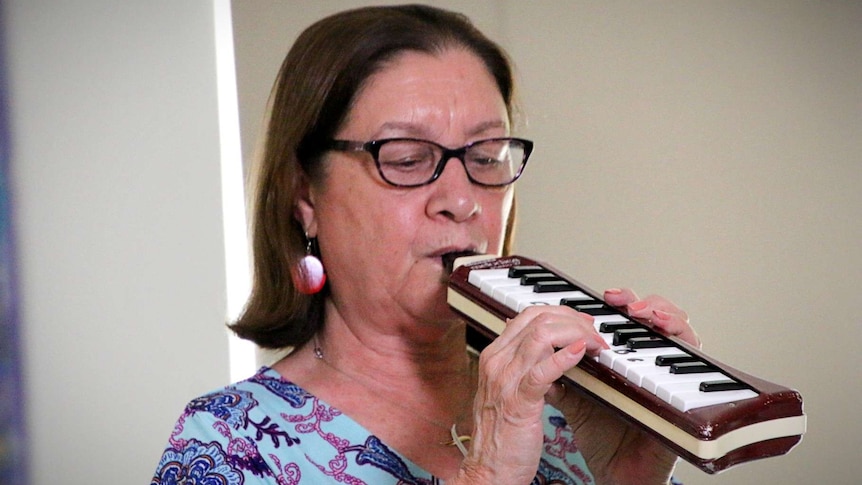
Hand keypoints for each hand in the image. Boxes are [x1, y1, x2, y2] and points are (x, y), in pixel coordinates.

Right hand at [455, 305, 605, 483]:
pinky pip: (543, 371)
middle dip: (573, 319)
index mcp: (495, 356)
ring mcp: (505, 381)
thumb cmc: (501, 437)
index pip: (528, 315)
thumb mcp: (508, 392)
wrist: (488, 471)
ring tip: (595, 344)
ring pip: (541, 336)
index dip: (560, 313)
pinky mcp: (519, 403)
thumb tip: (550, 348)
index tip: (582, 323)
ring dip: (576, 334)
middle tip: (595, 332)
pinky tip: (581, 353)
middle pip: (537, 318)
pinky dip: (565, 357)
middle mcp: (497, 362)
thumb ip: (524, 366)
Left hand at [559, 288, 697, 484]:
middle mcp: (649, 367)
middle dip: (643, 302)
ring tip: (643, 312)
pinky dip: (685, 342)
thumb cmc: (602, 438)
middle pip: (657, 321)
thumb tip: (534, 348)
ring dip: (665, 314)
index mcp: (624, 363)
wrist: (616, 474)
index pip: (628, 322)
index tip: (603, 295)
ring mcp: (670, 379)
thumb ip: (559, 373)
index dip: (620, 304)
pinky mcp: (686, 395)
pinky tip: (665, 332)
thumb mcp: (575, 399)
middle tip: (622, 301)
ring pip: (681, 333)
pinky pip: (698, 364)